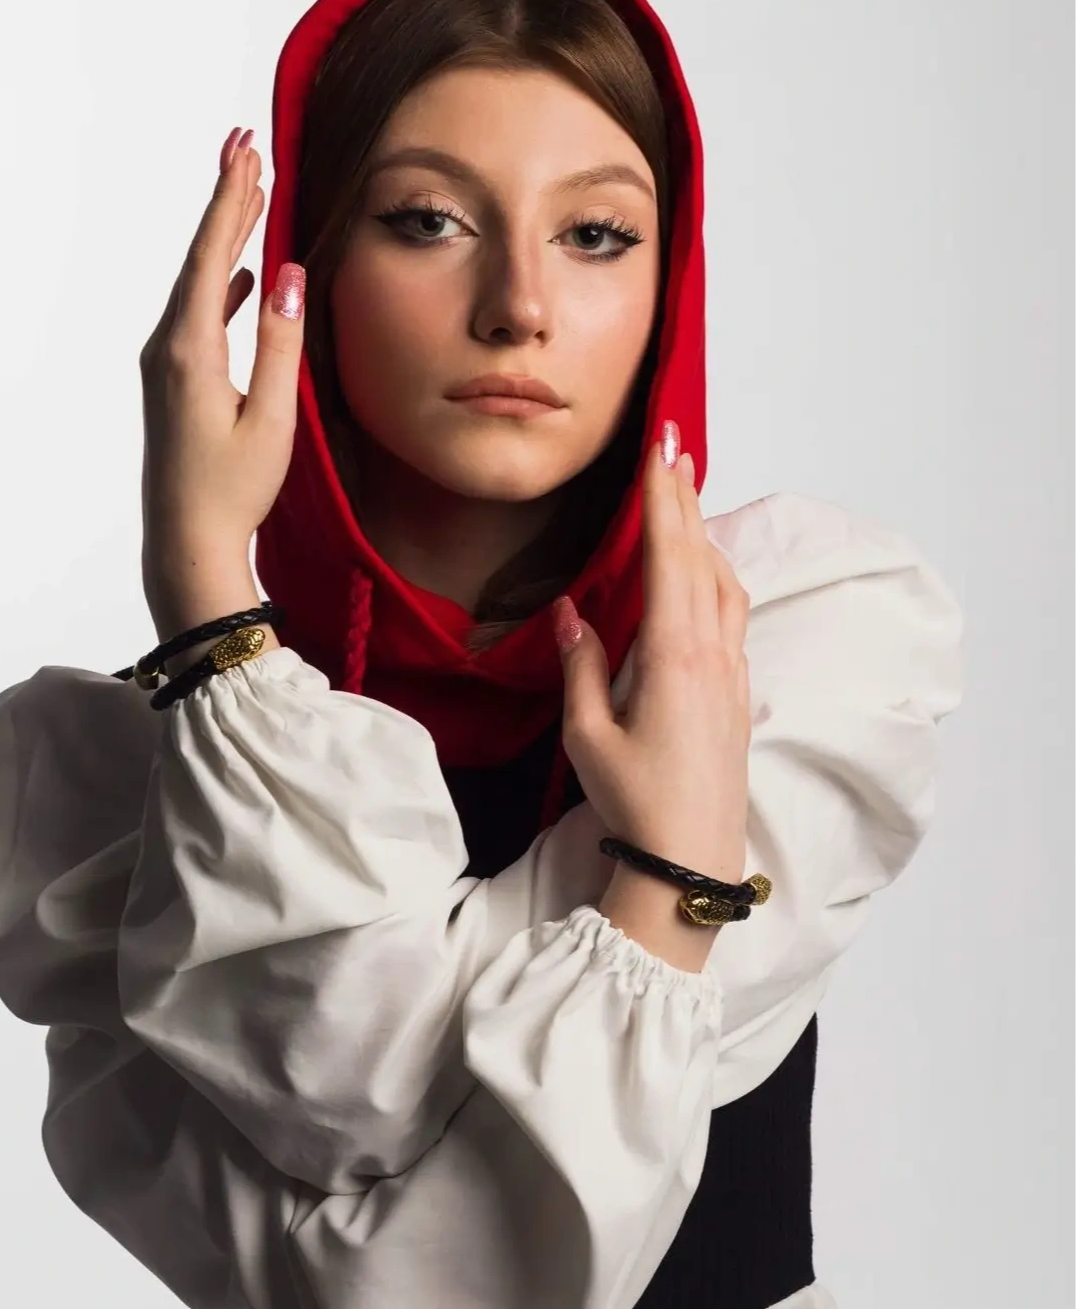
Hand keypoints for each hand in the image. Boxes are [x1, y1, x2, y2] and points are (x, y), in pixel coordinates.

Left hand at [138, 127, 306, 638]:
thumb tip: (287, 275)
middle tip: (244, 145)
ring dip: (226, 239)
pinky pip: (198, 316)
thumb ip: (280, 344)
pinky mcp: (171, 382)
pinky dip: (223, 285)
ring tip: (251, 194)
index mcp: (188, 351)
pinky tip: (245, 277)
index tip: (246, 149)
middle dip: (225, 201)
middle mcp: (166, 349)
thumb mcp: (272, 418)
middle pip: (200, 259)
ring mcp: (164, 365)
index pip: (212, 257)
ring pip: (198, 284)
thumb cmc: (233, 490)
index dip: (231, 199)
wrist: (185, 544)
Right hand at [552, 426, 751, 886]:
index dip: (664, 499)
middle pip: (704, 558)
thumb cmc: (634, 800)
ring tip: (687, 499)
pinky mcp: (737, 694)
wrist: (690, 860)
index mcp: (674, 657)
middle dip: (687, 499)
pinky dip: (715, 576)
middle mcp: (712, 655)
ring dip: (705, 535)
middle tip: (675, 448)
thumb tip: (571, 610)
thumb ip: (582, 665)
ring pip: (725, 584)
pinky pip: (731, 615)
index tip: (660, 449)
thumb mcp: (588, 735)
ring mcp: (732, 675)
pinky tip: (704, 574)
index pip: (671, 557)